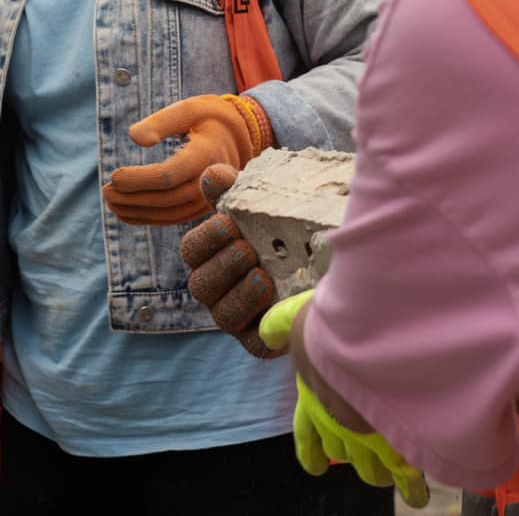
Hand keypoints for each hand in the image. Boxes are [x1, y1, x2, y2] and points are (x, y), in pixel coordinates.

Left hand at [103, 93, 270, 224]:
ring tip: (110, 202)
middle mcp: (211, 181)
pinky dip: (148, 218)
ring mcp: (208, 197)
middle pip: (168, 198)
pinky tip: (125, 213)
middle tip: (105, 191)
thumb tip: (135, 138)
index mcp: (207, 154)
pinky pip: (174, 218)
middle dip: (133, 197)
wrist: (239, 136)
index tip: (115, 176)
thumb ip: (161, 122)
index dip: (140, 179)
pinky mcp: (202, 205)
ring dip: (137, 211)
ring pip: (170, 213)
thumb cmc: (209, 118)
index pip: (171, 175)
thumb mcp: (188, 109)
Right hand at [179, 163, 281, 356]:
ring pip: (223, 314)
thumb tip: (214, 176)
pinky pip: (252, 341)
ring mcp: (237, 318)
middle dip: (222, 265)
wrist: (326, 267)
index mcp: (212, 255)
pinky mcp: (260, 342)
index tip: (230, 223)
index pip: (192, 249)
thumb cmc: (284, 233)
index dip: (207, 238)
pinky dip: (261, 323)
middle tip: (247, 249)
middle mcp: (218, 289)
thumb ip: (237, 192)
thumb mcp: (262, 209)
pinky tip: (275, 302)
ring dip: (239, 294)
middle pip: (201, 284)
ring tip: (262, 275)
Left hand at [260, 291, 429, 508]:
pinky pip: (404, 477)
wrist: (359, 346)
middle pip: (341, 454)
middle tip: (364, 458)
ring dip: (379, 472)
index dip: (311, 453)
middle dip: (353, 456)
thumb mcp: (297, 319)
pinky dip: (411, 488)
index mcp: (313, 400)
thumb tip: (266, 334)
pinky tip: (415, 494)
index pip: (307, 435)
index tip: (316, 467)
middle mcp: (335, 425)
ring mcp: (364, 439)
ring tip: (390, 471)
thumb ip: (279, 325)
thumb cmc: (329, 330)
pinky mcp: (392, 445)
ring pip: (371, 470)